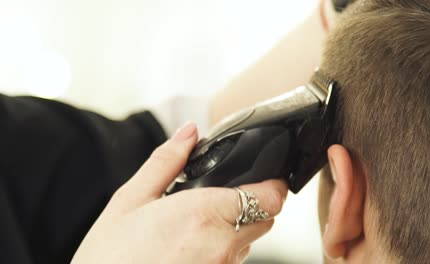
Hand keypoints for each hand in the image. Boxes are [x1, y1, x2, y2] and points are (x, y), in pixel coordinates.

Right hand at [71, 122, 287, 263]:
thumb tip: (189, 132)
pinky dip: (221, 251)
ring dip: (235, 229)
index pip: (270, 197)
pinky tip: (189, 250)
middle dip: (251, 203)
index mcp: (203, 214)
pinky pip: (233, 262)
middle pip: (266, 218)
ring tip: (195, 227)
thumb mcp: (130, 200)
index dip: (271, 184)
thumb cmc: (110, 258)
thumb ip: (166, 161)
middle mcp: (222, 245)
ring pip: (250, 242)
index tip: (262, 178)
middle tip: (218, 198)